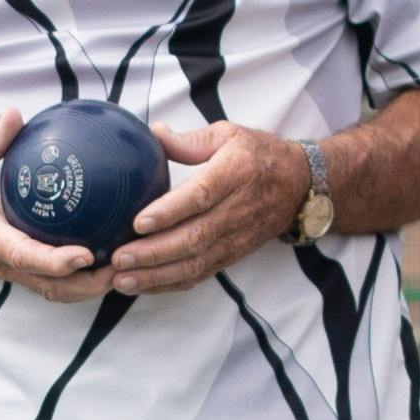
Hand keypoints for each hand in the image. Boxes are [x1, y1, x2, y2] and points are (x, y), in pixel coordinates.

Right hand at [0, 115, 112, 304]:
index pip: (23, 256)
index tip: (86, 255)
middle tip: (123, 266)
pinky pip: (52, 281)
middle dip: (87, 284)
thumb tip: (16, 115)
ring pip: (54, 290)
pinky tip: (109, 257)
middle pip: (49, 286)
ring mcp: (10, 271)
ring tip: (126, 269)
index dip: (55, 261)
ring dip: (89, 287)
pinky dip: (81, 278)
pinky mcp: (19, 271)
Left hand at [108, 119, 309, 292]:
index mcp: (234, 174)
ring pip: (195, 262)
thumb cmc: (260, 156)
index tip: (139, 222)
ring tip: (122, 279)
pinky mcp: (232, 254)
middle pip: (193, 238)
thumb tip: (154, 134)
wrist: (300, 185)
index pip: (200, 197)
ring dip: (157, 275)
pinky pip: (201, 274)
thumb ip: (191, 140)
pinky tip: (143, 286)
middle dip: (153, 253)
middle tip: (119, 258)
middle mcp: (236, 211)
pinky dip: (171, 284)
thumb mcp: (230, 134)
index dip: (170, 212)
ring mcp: (234, 237)